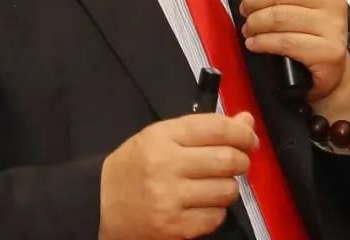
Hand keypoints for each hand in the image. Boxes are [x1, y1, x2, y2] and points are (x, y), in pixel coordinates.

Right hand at [98, 111, 257, 238]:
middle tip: (239, 161)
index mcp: (161, 137)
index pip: (216, 129)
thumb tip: (246, 121)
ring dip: (228, 186)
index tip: (249, 138)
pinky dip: (215, 210)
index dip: (242, 133)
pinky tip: (201, 204)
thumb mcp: (160, 137)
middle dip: (242, 160)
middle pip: (227, 159)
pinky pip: (216, 217)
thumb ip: (202, 129)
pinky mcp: (176, 227)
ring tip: (215, 184)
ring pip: (227, 190)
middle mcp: (166, 166)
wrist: (100, 204)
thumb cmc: (134, 167)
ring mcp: (170, 199)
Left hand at [234, 0, 349, 102]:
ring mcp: (333, 26)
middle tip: (245, 10)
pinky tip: (255, 43)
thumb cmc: (309, 29)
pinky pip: (285, 42)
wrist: (332, 70)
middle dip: (252, 0)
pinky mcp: (328, 51)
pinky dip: (262, 42)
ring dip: (254, 24)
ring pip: (278, 17)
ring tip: (249, 29)